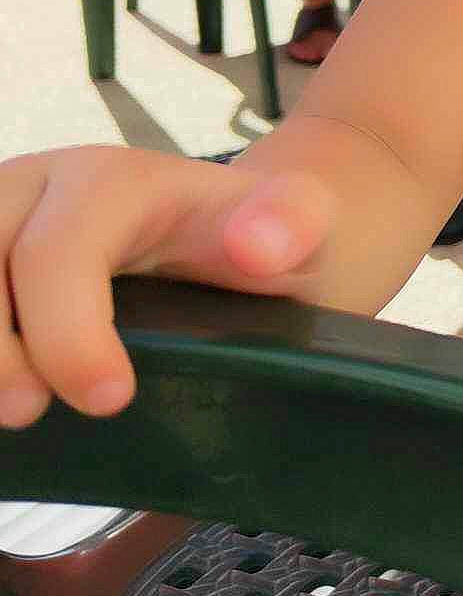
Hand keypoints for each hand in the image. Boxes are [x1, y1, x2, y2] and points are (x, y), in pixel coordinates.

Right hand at [0, 145, 339, 423]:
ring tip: (8, 412)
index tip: (110, 399)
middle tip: (28, 413)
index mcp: (110, 182)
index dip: (68, 330)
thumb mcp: (301, 225)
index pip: (59, 249)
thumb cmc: (266, 235)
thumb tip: (257, 248)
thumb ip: (292, 224)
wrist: (250, 232)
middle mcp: (36, 190)